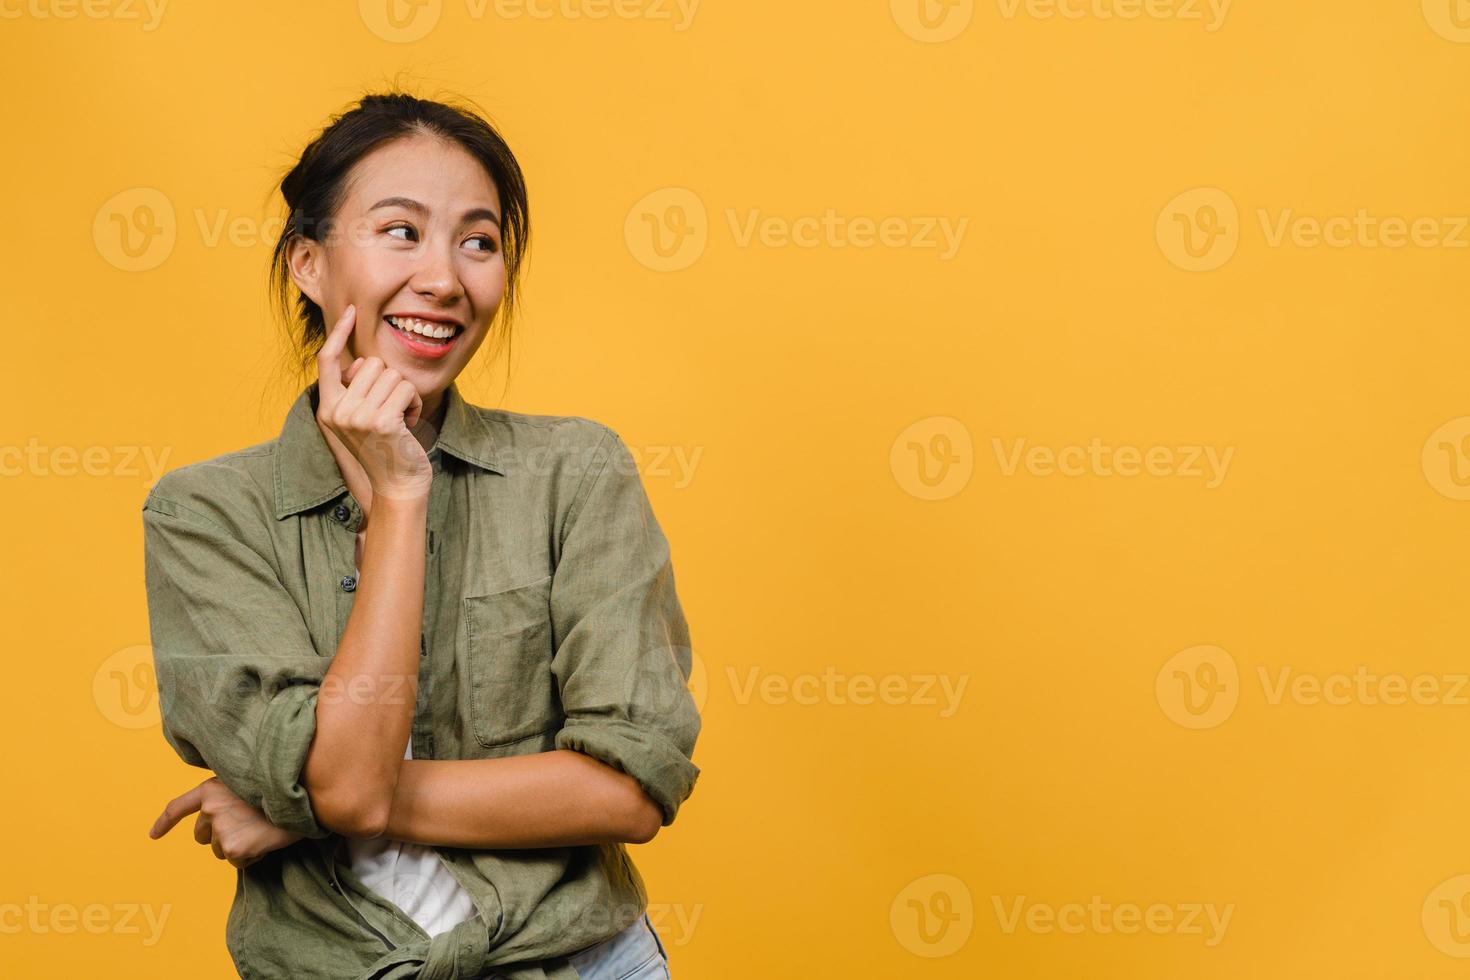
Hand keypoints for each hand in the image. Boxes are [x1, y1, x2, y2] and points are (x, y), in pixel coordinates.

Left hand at [148, 776, 305, 868]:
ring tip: (260, 830)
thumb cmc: (280, 790)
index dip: (164, 822)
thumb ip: (227, 797)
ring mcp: (220, 828)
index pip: (178, 807)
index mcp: (211, 788)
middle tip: (247, 825)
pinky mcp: (232, 847)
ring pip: (220, 850)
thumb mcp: (248, 784)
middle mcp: (210, 808)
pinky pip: (237, 862)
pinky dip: (251, 857)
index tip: (153, 835)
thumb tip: (218, 820)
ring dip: (238, 846)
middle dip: (218, 836)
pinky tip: (265, 841)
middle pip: (202, 836)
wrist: (305, 796)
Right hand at [316, 304, 432, 501]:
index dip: (339, 333)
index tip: (352, 311)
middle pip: (371, 363)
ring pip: (391, 374)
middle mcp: (337, 411)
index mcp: (327, 407)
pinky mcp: (381, 422)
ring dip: (405, 394)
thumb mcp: (363, 417)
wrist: (397, 485)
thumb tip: (363, 360)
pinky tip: (409, 424)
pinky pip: (405, 388)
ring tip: (400, 418)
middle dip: (390, 381)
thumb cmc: (385, 448)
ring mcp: (357, 417)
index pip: (326, 360)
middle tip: (392, 410)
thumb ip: (357, 389)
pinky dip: (414, 403)